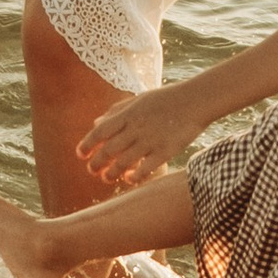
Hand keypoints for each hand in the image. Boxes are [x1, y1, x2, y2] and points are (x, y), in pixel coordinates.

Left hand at [80, 80, 211, 185]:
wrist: (196, 99)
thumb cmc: (166, 98)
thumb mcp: (138, 99)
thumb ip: (116, 111)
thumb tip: (95, 123)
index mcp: (128, 114)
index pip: (100, 131)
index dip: (87, 144)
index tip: (80, 155)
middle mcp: (137, 127)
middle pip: (108, 149)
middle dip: (96, 163)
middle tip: (91, 170)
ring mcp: (151, 140)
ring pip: (124, 162)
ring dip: (111, 173)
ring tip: (106, 178)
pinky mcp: (166, 151)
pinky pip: (146, 169)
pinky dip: (134, 176)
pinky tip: (129, 179)